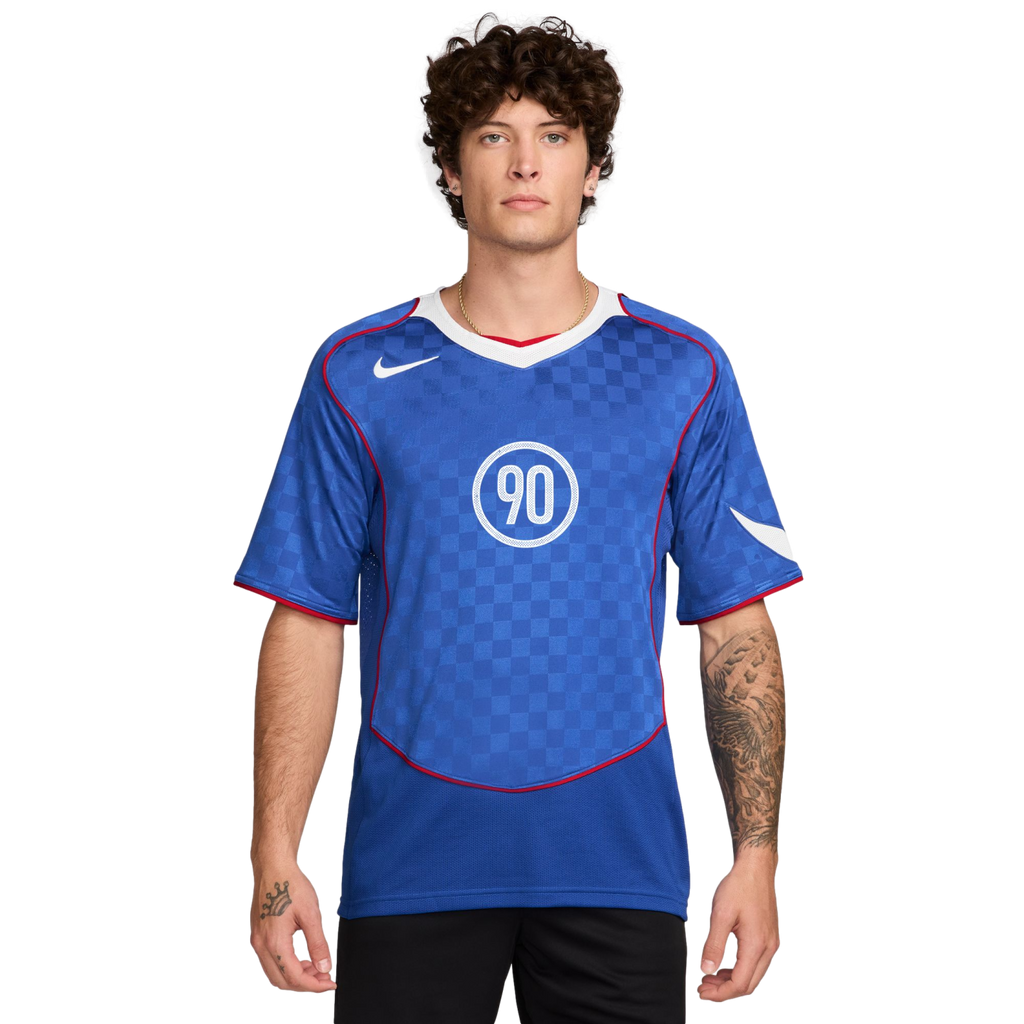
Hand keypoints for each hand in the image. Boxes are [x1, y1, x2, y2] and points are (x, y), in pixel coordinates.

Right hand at [248, 860, 336, 995]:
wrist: (273, 866)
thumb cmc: (291, 885)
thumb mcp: (311, 913)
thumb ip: (318, 944)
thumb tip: (326, 968)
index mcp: (274, 942)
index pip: (294, 977)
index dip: (314, 985)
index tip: (331, 983)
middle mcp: (260, 945)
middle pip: (281, 982)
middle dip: (305, 984)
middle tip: (325, 978)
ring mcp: (256, 941)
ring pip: (274, 974)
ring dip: (295, 976)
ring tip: (317, 967)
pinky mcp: (257, 935)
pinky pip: (270, 962)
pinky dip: (287, 966)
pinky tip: (303, 958)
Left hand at [694, 852, 782, 1003]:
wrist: (756, 865)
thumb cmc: (738, 885)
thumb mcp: (721, 913)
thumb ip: (714, 945)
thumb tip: (706, 972)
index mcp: (757, 945)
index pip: (740, 984)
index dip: (720, 994)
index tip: (700, 992)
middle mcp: (770, 948)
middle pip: (749, 986)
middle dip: (724, 992)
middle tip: (702, 988)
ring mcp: (772, 943)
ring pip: (754, 977)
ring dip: (732, 982)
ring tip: (709, 978)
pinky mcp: (770, 936)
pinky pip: (757, 964)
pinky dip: (740, 970)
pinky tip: (723, 965)